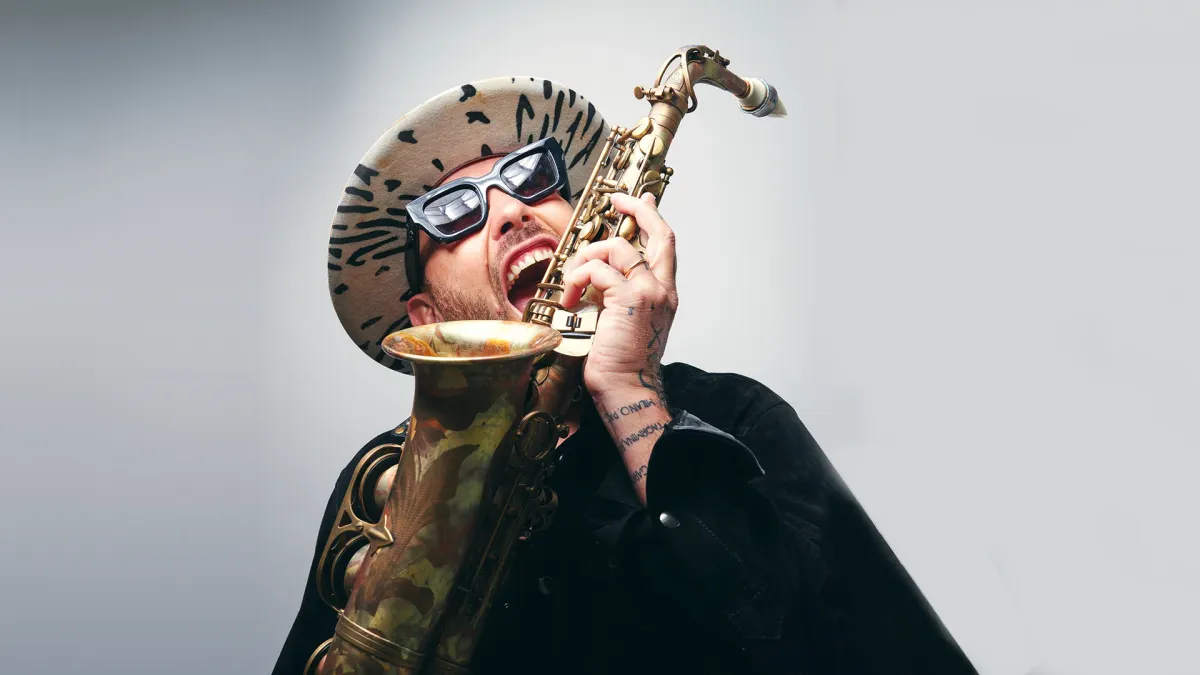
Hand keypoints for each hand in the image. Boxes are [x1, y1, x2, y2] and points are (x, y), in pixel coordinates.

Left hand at [560, 191, 678, 402]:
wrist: (626, 389)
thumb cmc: (621, 365)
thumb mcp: (625, 323)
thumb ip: (619, 297)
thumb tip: (599, 278)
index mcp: (664, 295)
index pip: (665, 245)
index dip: (652, 218)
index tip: (640, 200)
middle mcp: (663, 289)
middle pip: (658, 232)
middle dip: (636, 209)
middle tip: (616, 200)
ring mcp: (648, 292)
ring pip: (617, 248)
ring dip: (587, 257)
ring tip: (574, 281)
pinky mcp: (629, 298)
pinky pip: (597, 270)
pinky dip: (578, 278)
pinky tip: (570, 298)